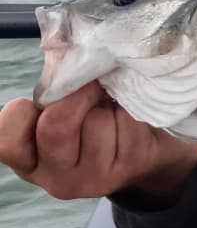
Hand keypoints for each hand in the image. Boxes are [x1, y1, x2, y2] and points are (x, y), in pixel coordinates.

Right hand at [0, 81, 196, 205]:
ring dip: (111, 103)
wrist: (151, 149)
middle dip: (79, 95)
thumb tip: (64, 48)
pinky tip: (135, 114)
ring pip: (97, 122)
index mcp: (31, 159)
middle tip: (94, 88)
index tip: (45, 97)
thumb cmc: (102, 118)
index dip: (21, 112)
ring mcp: (94, 179)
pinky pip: (129, 123)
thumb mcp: (70, 105)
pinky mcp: (129, 168)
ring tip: (116, 106)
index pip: (7, 141)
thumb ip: (57, 87)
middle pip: (56, 126)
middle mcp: (56, 177)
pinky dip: (134, 108)